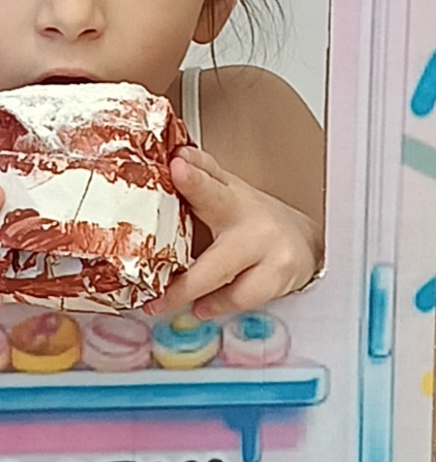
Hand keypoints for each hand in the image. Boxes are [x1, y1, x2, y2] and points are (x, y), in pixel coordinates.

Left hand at [148, 145, 321, 320]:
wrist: (305, 241)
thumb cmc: (255, 218)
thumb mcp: (228, 191)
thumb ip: (203, 175)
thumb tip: (177, 153)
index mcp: (233, 201)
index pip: (211, 186)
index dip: (194, 178)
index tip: (177, 168)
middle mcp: (254, 228)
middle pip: (218, 259)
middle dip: (186, 283)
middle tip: (156, 296)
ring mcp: (270, 257)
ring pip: (231, 287)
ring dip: (197, 299)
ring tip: (165, 305)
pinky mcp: (280, 280)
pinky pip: (243, 300)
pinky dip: (219, 306)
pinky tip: (202, 308)